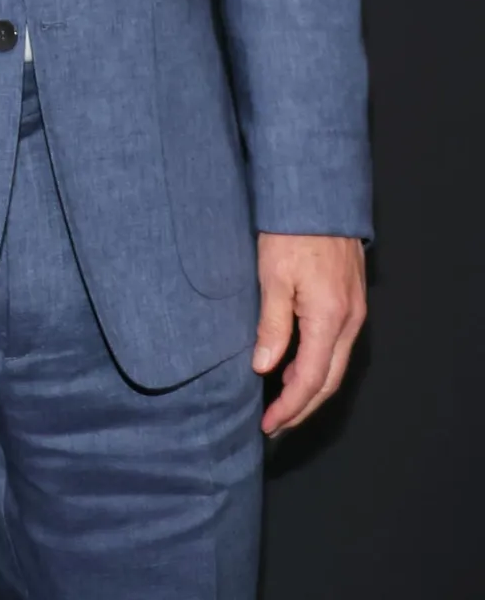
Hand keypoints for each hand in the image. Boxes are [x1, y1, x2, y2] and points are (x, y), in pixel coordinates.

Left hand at [253, 233, 366, 436]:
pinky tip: (297, 366)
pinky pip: (338, 346)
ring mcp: (355, 311)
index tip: (269, 425)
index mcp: (330, 319)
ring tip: (282, 403)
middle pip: (329, 380)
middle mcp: (350, 321)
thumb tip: (265, 368)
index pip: (311, 379)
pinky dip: (319, 365)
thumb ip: (272, 325)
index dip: (290, 407)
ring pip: (336, 365)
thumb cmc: (291, 232)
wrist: (318, 195)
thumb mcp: (273, 277)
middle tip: (276, 425)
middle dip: (302, 407)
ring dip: (311, 388)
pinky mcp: (352, 300)